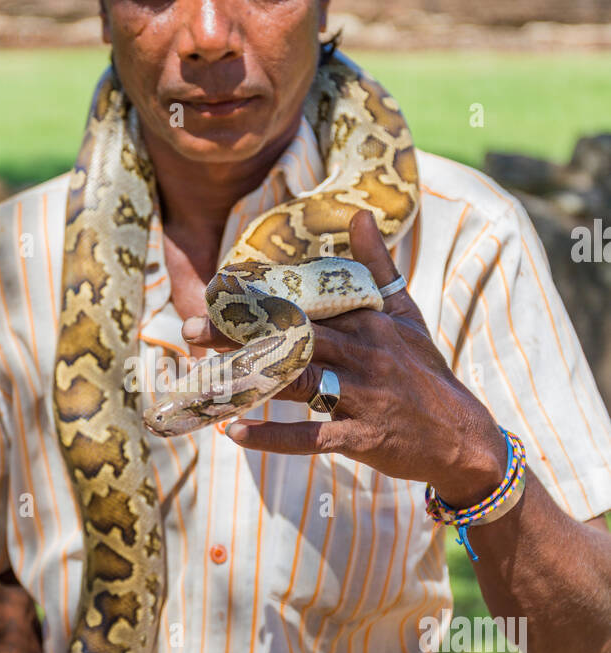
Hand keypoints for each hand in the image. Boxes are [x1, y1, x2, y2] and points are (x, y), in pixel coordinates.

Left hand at [182, 209, 506, 506]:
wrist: (463, 436)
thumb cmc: (425, 372)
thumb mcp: (406, 315)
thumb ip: (378, 267)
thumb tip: (359, 214)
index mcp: (368, 321)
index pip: (306, 302)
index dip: (259, 297)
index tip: (217, 292)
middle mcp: (363, 353)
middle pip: (290, 337)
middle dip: (237, 334)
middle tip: (188, 331)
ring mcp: (361, 396)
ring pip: (295, 383)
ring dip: (245, 381)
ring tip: (201, 380)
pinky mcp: (360, 437)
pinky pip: (308, 437)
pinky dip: (270, 436)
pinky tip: (234, 433)